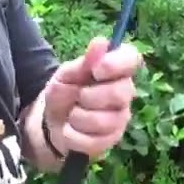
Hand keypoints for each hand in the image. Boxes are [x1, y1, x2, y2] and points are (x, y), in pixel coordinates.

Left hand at [41, 37, 141, 159]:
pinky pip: (93, 140)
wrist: (50, 121)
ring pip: (104, 120)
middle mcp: (125, 93)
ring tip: (72, 113)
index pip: (132, 59)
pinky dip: (73, 135)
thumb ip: (84, 62)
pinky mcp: (111, 140)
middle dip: (89, 96)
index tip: (97, 69)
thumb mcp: (66, 74)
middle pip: (120, 94)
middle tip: (78, 96)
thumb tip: (101, 42)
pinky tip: (71, 129)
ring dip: (78, 117)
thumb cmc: (64, 91)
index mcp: (116, 70)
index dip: (116, 64)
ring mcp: (120, 119)